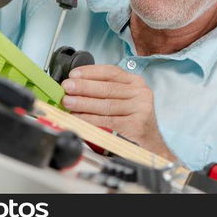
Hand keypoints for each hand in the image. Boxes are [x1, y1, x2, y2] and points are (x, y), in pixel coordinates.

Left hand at [60, 65, 176, 160]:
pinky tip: (79, 118)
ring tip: (68, 102)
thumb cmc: (131, 120)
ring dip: (84, 103)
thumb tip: (75, 88)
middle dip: (83, 87)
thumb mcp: (123, 100)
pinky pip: (108, 121)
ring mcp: (140, 108)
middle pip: (107, 88)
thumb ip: (104, 92)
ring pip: (106, 104)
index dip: (90, 72)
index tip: (74, 74)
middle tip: (67, 87)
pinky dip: (90, 120)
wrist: (150, 144)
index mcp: (135, 82)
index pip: (111, 72)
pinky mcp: (136, 125)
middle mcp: (140, 93)